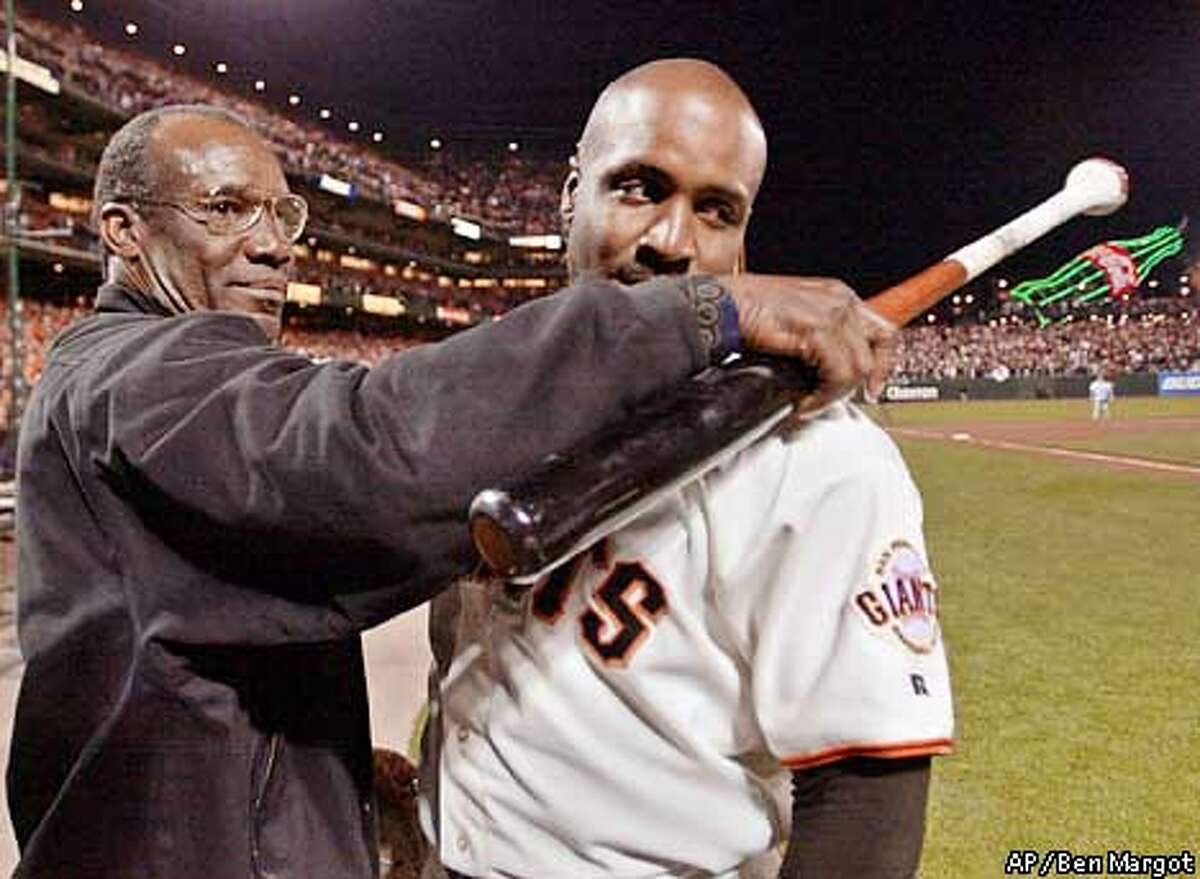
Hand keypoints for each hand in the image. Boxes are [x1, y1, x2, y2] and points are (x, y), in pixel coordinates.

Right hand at [719, 273, 895, 414]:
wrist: (722, 306)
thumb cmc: (746, 312)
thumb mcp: (794, 321)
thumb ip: (817, 340)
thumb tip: (824, 374)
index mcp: (836, 294)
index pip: (881, 329)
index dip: (882, 363)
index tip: (871, 388)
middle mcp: (840, 299)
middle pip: (879, 347)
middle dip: (866, 380)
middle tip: (848, 401)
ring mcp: (832, 311)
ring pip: (859, 366)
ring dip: (835, 395)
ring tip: (811, 404)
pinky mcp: (818, 328)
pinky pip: (838, 374)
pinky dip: (823, 397)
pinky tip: (803, 403)